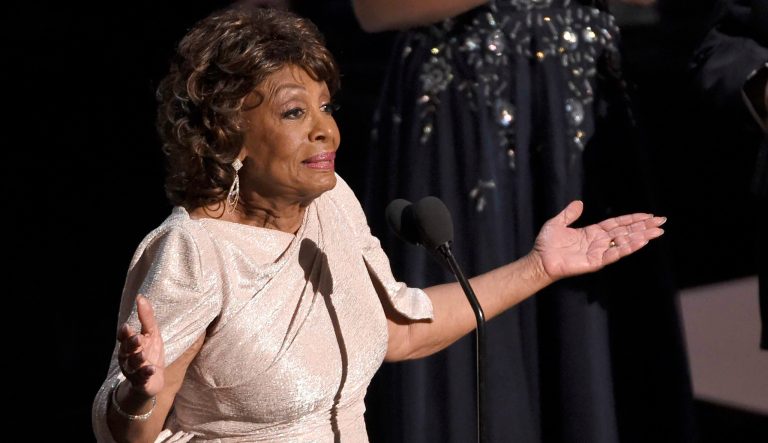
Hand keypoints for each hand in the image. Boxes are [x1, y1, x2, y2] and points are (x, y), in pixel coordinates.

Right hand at [117, 295, 164, 397]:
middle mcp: (128, 357)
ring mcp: (133, 370)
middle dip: (130, 344)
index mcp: (129, 344)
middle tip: (137, 338)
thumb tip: (140, 297)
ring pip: (132, 365)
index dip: (124, 333)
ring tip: (143, 354)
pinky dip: (145, 373)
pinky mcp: (141, 382)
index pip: (123, 337)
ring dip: (137, 359)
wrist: (153, 380)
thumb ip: (146, 317)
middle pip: (126, 350)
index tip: (127, 327)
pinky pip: (141, 378)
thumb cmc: (151, 354)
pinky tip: (151, 369)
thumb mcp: (152, 334)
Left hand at [532, 201, 664, 279]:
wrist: (539, 260)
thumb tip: (579, 203)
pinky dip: (628, 248)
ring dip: (641, 237)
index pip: (617, 224)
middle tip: (662, 222)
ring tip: (657, 232)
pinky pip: (615, 253)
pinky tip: (640, 242)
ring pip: (624, 242)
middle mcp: (599, 242)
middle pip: (626, 232)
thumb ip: (569, 214)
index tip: (648, 215)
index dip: (632, 219)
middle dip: (644, 227)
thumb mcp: (557, 223)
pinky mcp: (596, 262)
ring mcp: (599, 252)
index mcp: (592, 232)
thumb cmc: (546, 244)